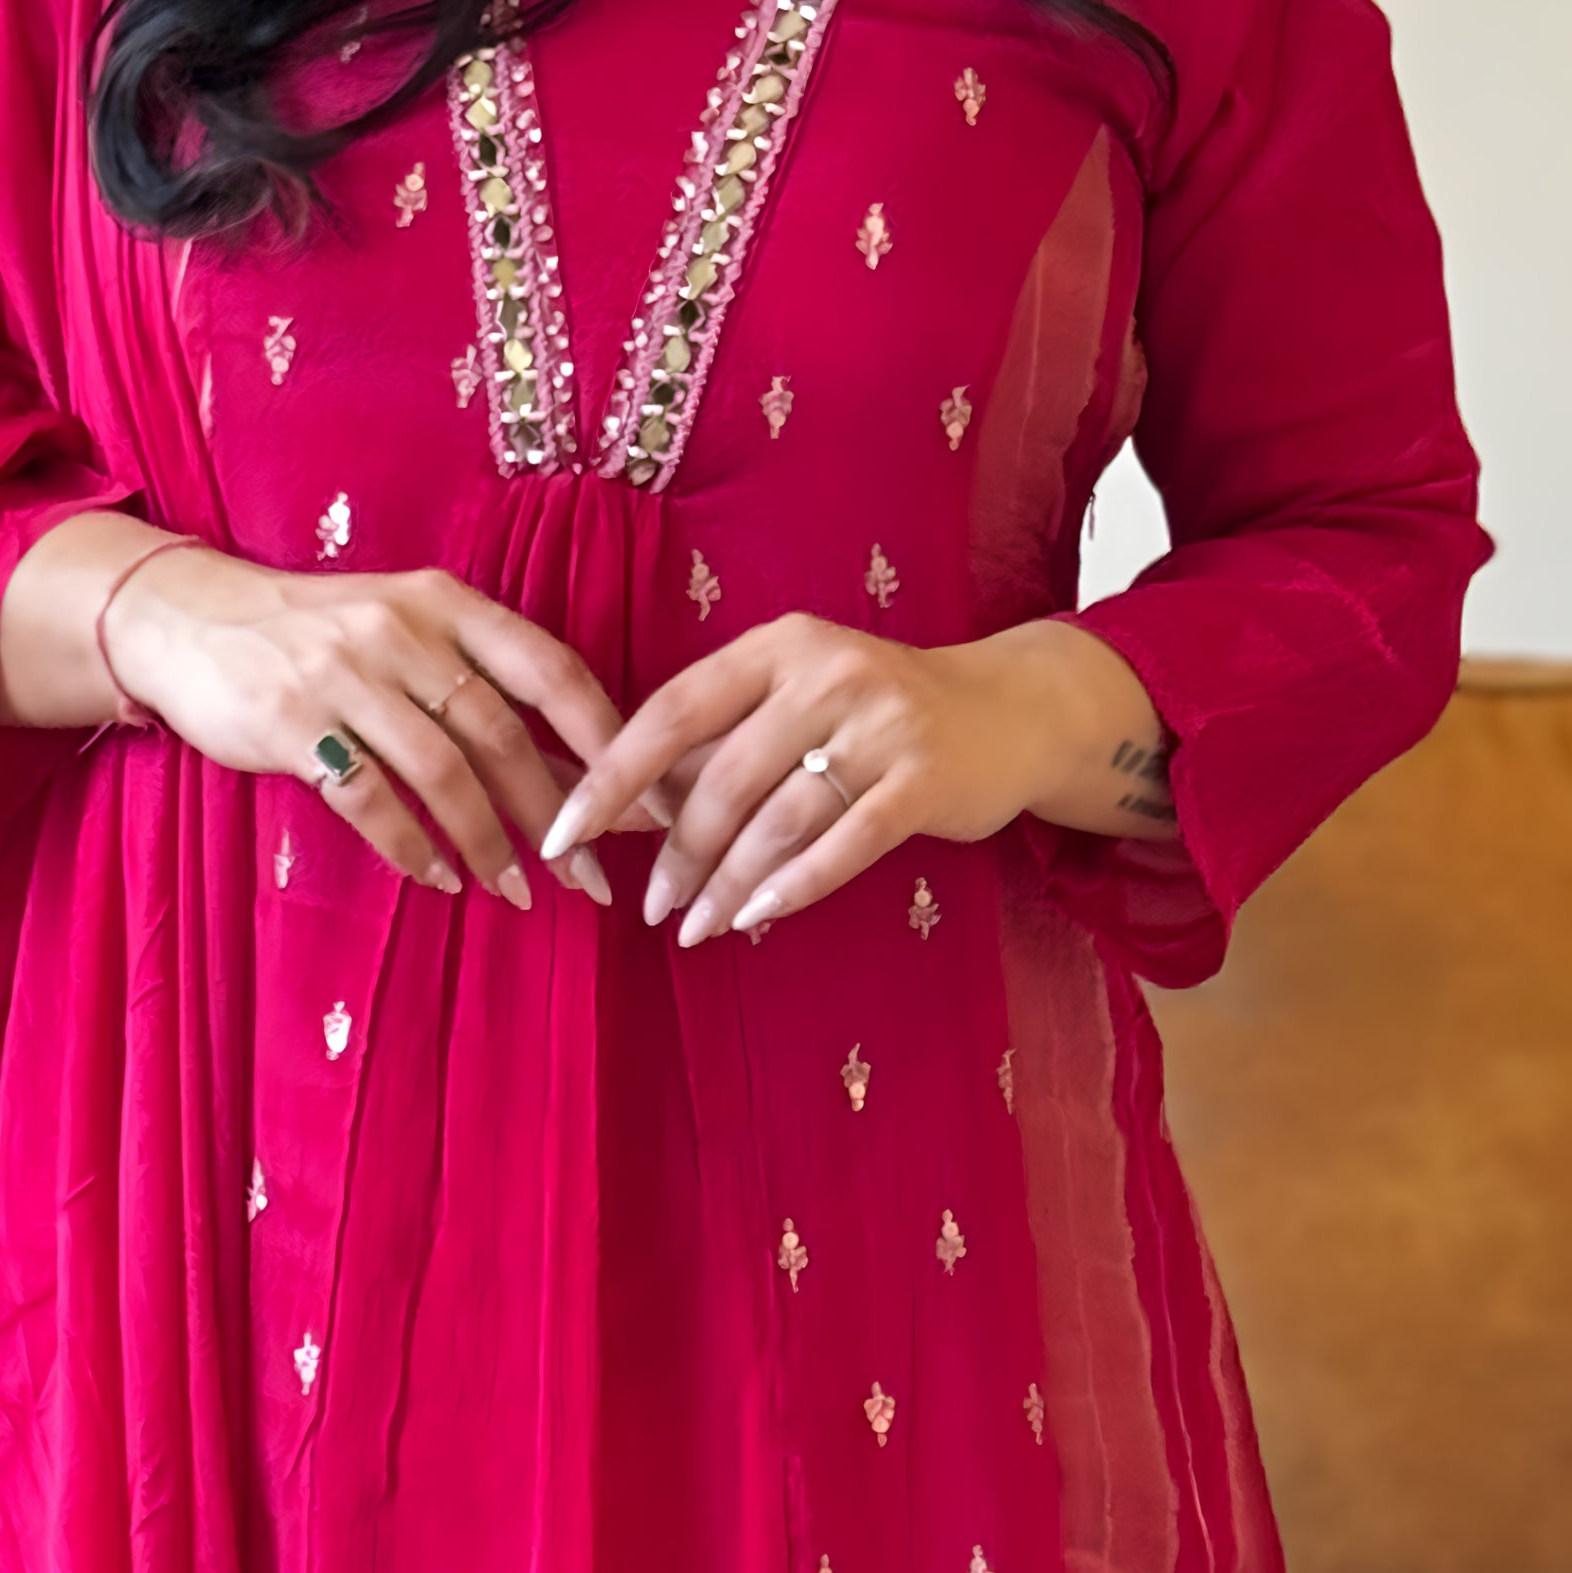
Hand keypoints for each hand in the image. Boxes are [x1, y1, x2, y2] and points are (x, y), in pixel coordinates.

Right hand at [0, 521, 622, 907]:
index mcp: (446, 600)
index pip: (549, 669)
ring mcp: (343, 672)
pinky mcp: (290, 720)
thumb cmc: (316, 634)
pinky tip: (438, 878)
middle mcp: (402, 628)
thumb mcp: (403, 629)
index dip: (604, 740)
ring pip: (442, 772)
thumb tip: (575, 771)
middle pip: (501, 732)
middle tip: (588, 876)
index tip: (642, 805)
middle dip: (553, 814)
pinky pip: (369, 798)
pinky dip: (412, 847)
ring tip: (514, 892)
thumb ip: (477, 683)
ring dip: (486, 842)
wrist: (188, 619)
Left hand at [538, 613, 1171, 946]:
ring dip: (726, 882)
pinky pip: (841, 845)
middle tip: (652, 903)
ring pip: (776, 819)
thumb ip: (719, 744)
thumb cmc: (874, 715)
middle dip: (676, 851)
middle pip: (722, 777)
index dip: (610, 776)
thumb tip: (623, 811)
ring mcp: (880, 724)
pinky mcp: (923, 778)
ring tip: (695, 926)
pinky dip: (790, 887)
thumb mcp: (795, 702)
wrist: (1008, 710)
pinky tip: (754, 918)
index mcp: (776, 647)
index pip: (670, 711)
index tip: (563, 831)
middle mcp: (825, 673)